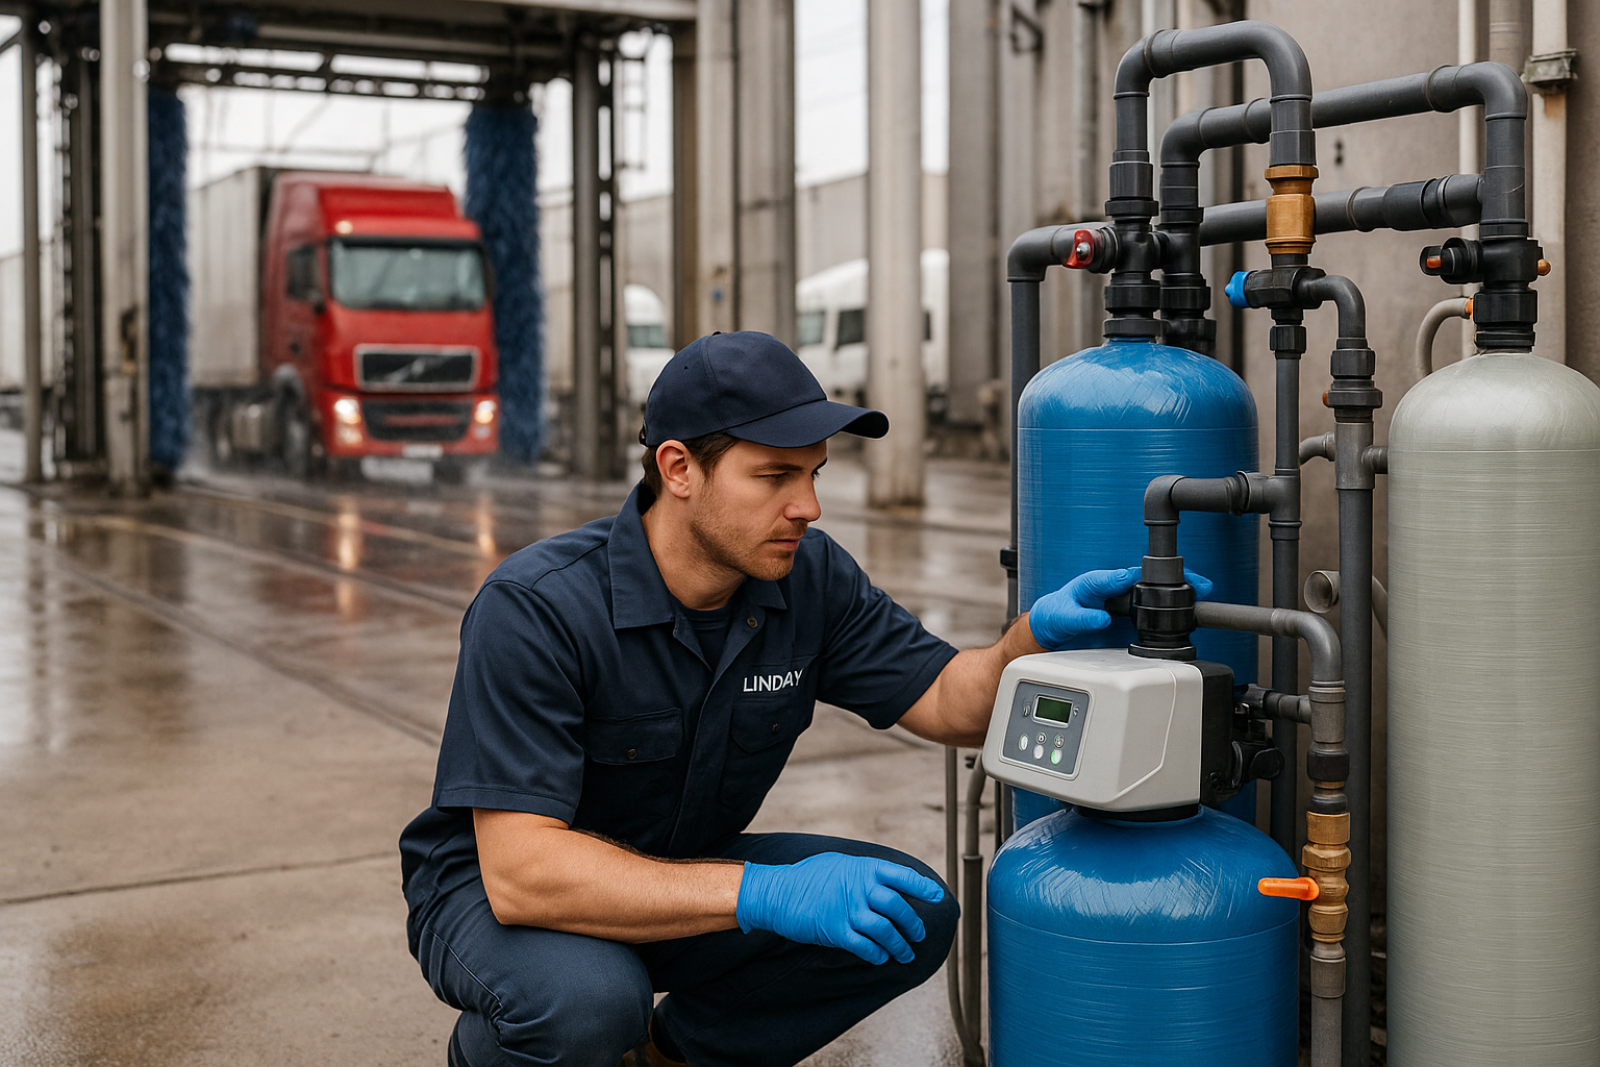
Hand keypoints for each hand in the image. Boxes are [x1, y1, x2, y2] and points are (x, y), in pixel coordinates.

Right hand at [735, 852, 945, 964]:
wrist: (777, 892)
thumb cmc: (808, 877)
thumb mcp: (840, 864)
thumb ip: (864, 873)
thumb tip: (887, 881)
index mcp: (863, 869)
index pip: (902, 876)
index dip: (923, 888)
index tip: (938, 896)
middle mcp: (859, 888)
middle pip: (898, 907)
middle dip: (914, 924)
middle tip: (919, 934)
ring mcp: (847, 910)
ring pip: (886, 931)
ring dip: (900, 945)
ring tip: (906, 954)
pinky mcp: (836, 931)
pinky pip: (865, 947)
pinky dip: (877, 954)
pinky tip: (881, 958)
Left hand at [1027, 566, 1213, 649]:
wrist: (1054, 622)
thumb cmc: (1058, 613)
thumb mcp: (1063, 616)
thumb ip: (1080, 618)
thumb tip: (1101, 618)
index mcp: (1098, 581)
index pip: (1128, 575)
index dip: (1150, 577)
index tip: (1169, 583)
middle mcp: (1115, 584)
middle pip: (1151, 577)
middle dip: (1178, 577)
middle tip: (1202, 584)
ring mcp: (1125, 594)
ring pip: (1157, 587)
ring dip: (1181, 586)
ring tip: (1205, 590)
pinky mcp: (1131, 606)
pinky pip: (1155, 600)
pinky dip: (1174, 601)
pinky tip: (1192, 604)